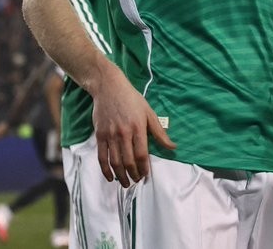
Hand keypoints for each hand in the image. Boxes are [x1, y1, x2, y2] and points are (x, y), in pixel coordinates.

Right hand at [92, 69, 174, 187]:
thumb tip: (172, 147)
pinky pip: (101, 157)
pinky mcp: (99, 136)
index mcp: (138, 128)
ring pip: (115, 161)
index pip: (142, 154)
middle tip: (136, 181)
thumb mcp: (149, 113)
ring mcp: (110, 135)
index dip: (144, 168)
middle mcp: (123, 134)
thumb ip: (160, 133)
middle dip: (133, 174)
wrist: (109, 89)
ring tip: (125, 183)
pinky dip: (105, 169)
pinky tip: (110, 177)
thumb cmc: (132, 100)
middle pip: (128, 161)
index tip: (146, 175)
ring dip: (120, 175)